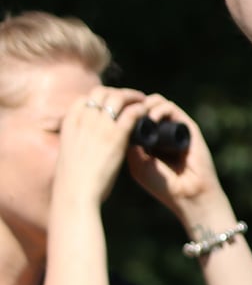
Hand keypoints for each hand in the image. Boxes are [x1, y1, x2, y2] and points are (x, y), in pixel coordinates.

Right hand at [55, 87, 146, 207]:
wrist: (75, 192)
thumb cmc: (72, 180)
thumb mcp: (69, 153)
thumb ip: (78, 142)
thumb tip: (86, 144)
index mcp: (69, 123)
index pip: (85, 98)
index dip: (101, 97)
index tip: (112, 102)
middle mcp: (83, 119)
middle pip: (102, 92)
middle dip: (118, 93)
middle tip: (132, 99)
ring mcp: (99, 125)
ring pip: (119, 98)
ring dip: (133, 97)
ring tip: (144, 102)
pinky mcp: (116, 135)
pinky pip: (132, 113)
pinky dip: (142, 109)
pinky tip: (149, 112)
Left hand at [123, 96, 223, 221]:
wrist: (186, 193)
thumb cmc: (161, 184)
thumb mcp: (137, 163)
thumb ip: (129, 141)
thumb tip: (118, 118)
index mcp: (147, 139)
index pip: (132, 115)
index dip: (121, 110)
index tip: (110, 115)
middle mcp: (161, 130)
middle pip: (143, 105)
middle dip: (130, 105)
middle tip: (122, 112)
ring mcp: (174, 127)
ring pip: (156, 102)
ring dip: (143, 104)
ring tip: (137, 116)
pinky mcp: (187, 126)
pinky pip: (170, 107)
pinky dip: (158, 108)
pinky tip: (151, 118)